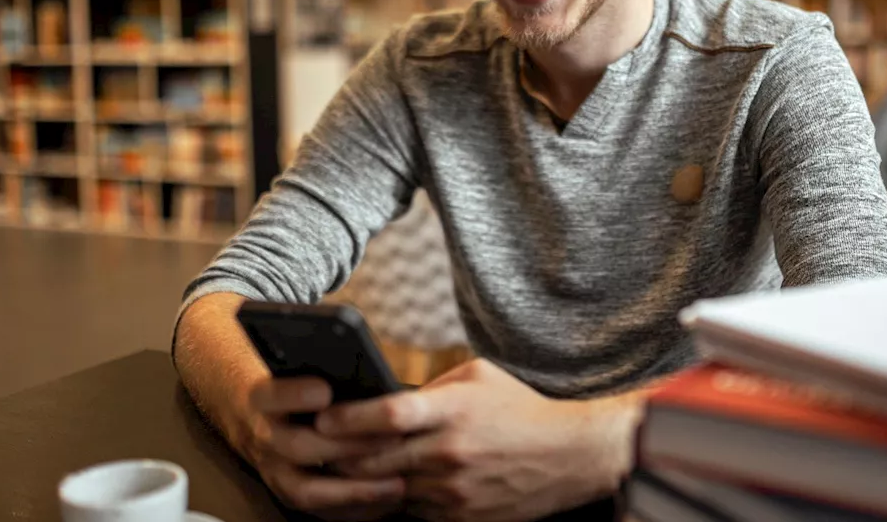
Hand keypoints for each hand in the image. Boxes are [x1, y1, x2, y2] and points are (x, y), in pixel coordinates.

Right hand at [236, 375, 407, 520]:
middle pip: (299, 447)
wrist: (256, 413)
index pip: (273, 395)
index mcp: (262, 398)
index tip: (325, 390)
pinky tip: (387, 500)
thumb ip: (326, 368)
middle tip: (393, 440)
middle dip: (348, 446)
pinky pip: (320, 511)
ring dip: (355, 489)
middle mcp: (263, 437)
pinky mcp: (287, 493)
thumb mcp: (299, 366)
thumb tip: (367, 371)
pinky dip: (355, 508)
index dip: (297, 395)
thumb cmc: (295, 380)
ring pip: (307, 489)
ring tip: (397, 484)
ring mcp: (273, 470)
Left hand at [315, 359, 638, 521]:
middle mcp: (449, 452)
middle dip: (339, 455)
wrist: (570, 455)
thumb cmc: (520, 408)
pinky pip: (412, 510)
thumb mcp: (477, 377)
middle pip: (373, 459)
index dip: (347, 418)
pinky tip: (390, 484)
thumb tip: (386, 396)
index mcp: (453, 410)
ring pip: (387, 489)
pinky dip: (397, 498)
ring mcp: (454, 489)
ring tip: (345, 466)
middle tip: (316, 447)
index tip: (323, 417)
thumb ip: (431, 387)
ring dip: (363, 480)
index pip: (387, 414)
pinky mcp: (461, 516)